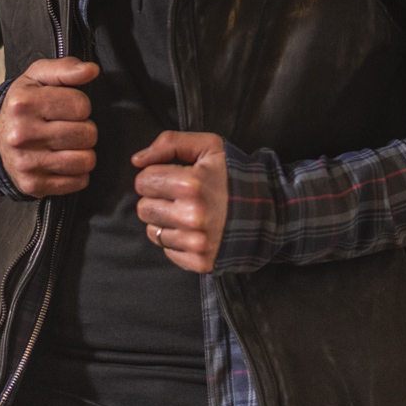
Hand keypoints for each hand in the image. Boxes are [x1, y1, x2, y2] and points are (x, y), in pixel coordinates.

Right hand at [0, 58, 98, 196]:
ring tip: (67, 145)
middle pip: (87, 134)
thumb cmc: (22, 105)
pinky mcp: (33, 185)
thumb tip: (92, 70)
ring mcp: (26, 163)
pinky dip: (77, 173)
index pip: (81, 106)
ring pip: (86, 160)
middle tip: (67, 127)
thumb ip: (66, 68)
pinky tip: (62, 161)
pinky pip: (78, 182)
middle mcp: (22, 134)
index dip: (80, 105)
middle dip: (84, 129)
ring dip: (83, 152)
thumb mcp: (37, 77)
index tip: (66, 108)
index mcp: (23, 104)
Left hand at [132, 131, 227, 272]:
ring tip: (189, 213)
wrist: (269, 211)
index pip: (143, 181)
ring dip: (166, 221)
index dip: (156, 176)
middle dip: (157, 199)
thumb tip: (137, 160)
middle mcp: (192, 216)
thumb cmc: (235, 176)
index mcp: (191, 184)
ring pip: (152, 231)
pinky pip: (167, 250)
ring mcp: (196, 242)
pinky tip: (194, 230)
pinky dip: (176, 240)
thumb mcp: (209, 147)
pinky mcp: (200, 261)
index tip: (174, 177)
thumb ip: (170, 143)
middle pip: (143, 208)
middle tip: (180, 196)